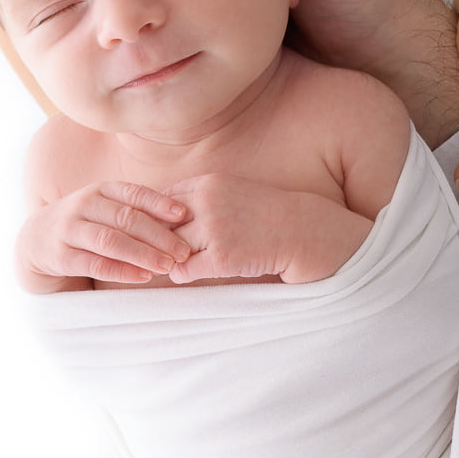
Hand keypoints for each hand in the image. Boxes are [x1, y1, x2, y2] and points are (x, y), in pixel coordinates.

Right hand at [16, 182, 189, 292]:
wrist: (36, 240)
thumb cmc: (87, 224)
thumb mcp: (106, 210)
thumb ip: (135, 211)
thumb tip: (183, 217)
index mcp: (101, 190)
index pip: (134, 193)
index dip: (159, 203)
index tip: (183, 215)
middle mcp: (84, 205)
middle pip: (126, 218)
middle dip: (158, 235)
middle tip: (183, 251)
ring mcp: (70, 229)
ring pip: (110, 240)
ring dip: (142, 253)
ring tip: (167, 266)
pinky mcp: (61, 256)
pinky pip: (95, 263)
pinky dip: (121, 270)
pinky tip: (143, 277)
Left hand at [165, 173, 370, 284]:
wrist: (301, 232)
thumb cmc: (264, 214)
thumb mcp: (231, 191)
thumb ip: (199, 198)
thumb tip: (160, 217)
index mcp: (208, 183)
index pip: (162, 201)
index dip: (157, 219)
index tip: (160, 233)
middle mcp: (208, 202)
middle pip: (161, 225)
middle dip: (159, 241)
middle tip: (159, 253)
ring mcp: (215, 230)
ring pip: (170, 249)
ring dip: (171, 259)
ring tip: (177, 264)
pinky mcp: (223, 258)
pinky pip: (184, 270)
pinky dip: (182, 274)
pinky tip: (190, 274)